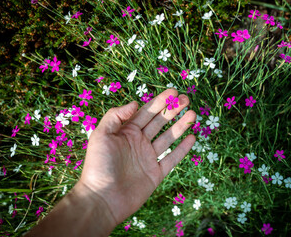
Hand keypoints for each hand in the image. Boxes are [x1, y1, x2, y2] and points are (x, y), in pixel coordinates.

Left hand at [79, 88, 196, 225]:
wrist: (102, 200)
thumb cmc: (98, 166)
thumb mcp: (101, 135)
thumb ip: (116, 116)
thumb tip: (135, 103)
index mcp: (126, 132)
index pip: (146, 113)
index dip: (159, 101)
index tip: (173, 92)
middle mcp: (138, 143)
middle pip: (159, 122)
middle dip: (172, 110)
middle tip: (186, 99)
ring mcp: (148, 158)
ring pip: (168, 138)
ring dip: (180, 125)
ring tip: (192, 114)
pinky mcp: (155, 174)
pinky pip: (172, 159)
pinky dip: (182, 149)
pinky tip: (192, 138)